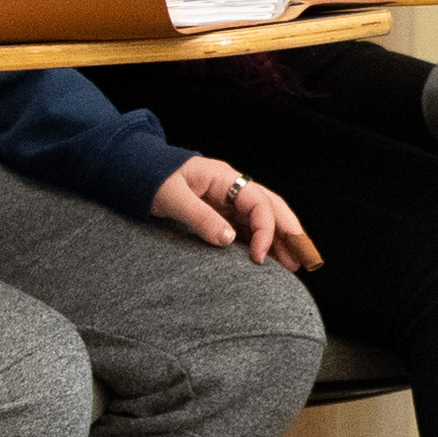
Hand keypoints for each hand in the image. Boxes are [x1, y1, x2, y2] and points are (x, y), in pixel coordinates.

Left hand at [150, 154, 319, 268]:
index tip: (258, 258)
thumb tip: (227, 240)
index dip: (265, 230)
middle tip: (304, 259)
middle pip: (271, 208)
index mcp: (225, 177)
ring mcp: (227, 200)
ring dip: (279, 239)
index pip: (259, 203)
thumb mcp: (172, 198)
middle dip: (290, 233)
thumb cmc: (152, 179)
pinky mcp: (219, 213)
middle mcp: (232, 188)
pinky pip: (246, 227)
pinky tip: (267, 258)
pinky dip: (260, 242)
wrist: (134, 172)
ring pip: (262, 219)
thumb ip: (199, 218)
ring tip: (293, 264)